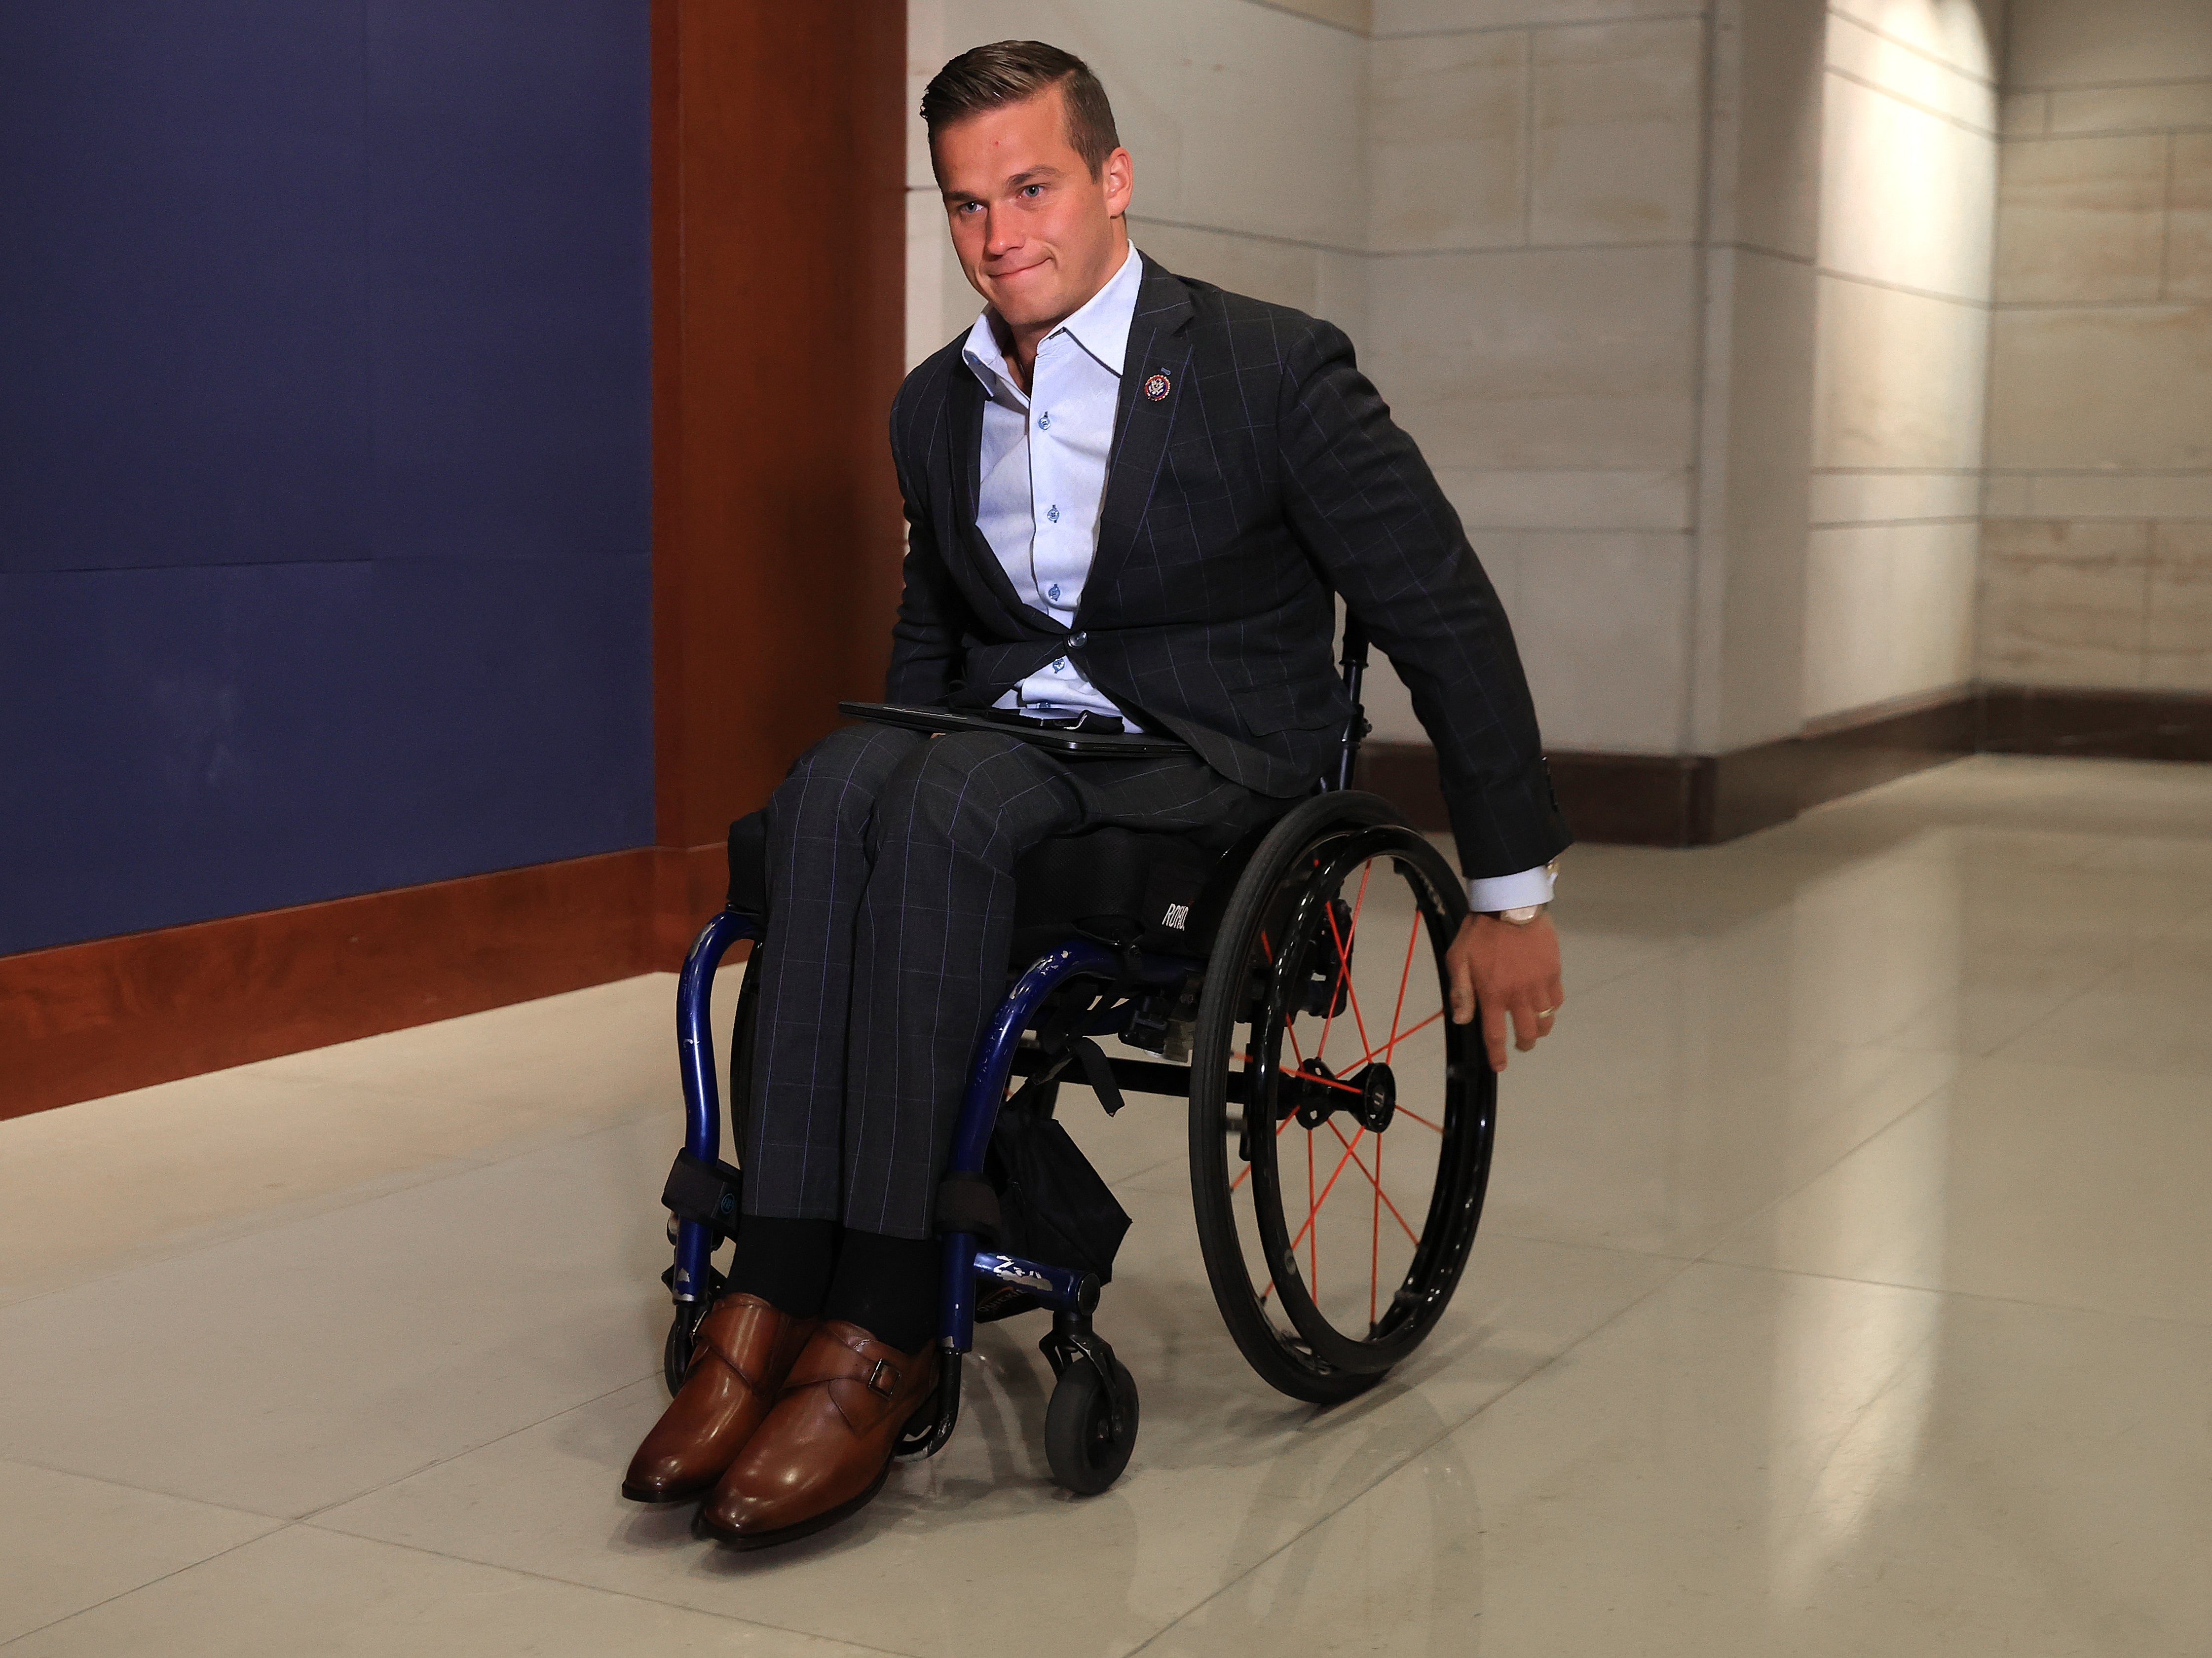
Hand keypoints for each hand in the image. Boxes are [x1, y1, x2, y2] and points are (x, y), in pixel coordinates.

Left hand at [1446, 911, 1563, 1071]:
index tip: (1500, 1067)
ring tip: (1536, 1028)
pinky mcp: (1553, 972)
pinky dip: (1552, 1007)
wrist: (1509, 904)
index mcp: (1492, 994)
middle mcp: (1517, 995)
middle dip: (1525, 1044)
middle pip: (1527, 1032)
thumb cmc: (1478, 932)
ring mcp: (1538, 984)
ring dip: (1541, 1029)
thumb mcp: (1458, 959)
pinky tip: (1546, 1004)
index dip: (1498, 1055)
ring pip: (1546, 1020)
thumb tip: (1462, 1020)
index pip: (1495, 1035)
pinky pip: (1557, 999)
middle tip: (1522, 1044)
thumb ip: (1461, 991)